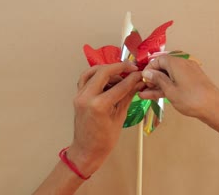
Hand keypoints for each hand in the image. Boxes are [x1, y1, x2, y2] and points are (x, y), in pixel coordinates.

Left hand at [68, 62, 142, 176]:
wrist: (87, 151)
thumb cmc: (103, 141)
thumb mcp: (120, 117)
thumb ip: (128, 97)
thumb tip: (138, 84)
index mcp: (99, 106)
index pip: (120, 86)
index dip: (132, 78)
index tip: (140, 73)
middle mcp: (87, 98)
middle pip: (104, 72)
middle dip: (119, 67)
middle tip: (132, 68)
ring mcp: (80, 96)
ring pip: (92, 72)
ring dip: (107, 69)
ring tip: (120, 72)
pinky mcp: (78, 96)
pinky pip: (85, 78)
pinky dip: (96, 74)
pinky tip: (107, 77)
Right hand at [138, 55, 218, 123]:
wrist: (214, 108)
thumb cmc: (192, 99)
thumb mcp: (170, 90)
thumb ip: (157, 80)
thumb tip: (148, 73)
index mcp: (177, 62)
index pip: (158, 60)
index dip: (148, 69)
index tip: (142, 79)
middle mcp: (183, 64)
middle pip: (164, 67)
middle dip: (152, 78)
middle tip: (143, 88)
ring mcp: (189, 73)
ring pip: (169, 76)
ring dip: (158, 84)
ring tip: (145, 95)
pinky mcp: (193, 81)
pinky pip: (176, 81)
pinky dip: (168, 87)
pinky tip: (157, 95)